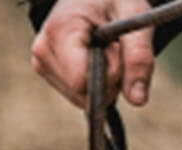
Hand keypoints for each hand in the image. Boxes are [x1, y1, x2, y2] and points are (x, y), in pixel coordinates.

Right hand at [32, 0, 154, 110]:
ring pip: (83, 100)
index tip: (118, 48)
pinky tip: (94, 59)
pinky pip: (80, 97)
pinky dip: (95, 85)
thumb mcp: (134, 17)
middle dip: (109, 80)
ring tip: (104, 50)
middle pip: (84, 95)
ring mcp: (42, 63)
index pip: (82, 81)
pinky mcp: (47, 72)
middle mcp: (43, 50)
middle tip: (114, 48)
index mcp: (60, 30)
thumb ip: (139, 56)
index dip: (110, 75)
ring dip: (104, 83)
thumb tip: (137, 100)